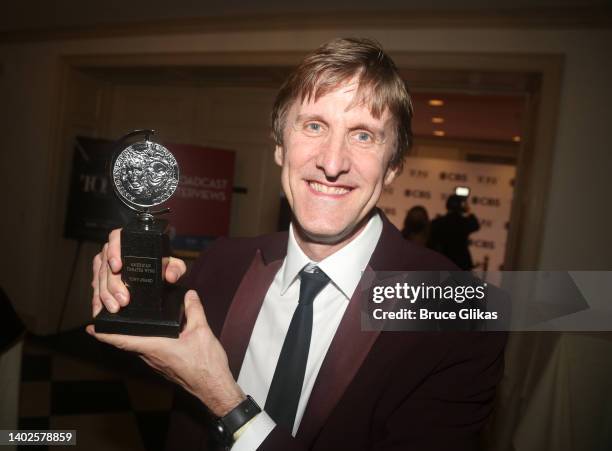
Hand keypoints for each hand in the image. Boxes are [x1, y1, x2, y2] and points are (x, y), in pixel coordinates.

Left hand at [87, 290, 244, 415]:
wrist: (213, 387)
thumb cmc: (205, 365)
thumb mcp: (201, 331)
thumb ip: (194, 310)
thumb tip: (189, 295)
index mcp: (155, 346)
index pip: (121, 340)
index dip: (104, 334)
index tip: (91, 327)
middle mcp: (151, 356)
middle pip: (127, 341)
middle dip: (117, 329)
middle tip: (111, 314)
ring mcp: (156, 362)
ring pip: (138, 346)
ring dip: (132, 334)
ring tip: (130, 319)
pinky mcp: (164, 364)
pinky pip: (149, 349)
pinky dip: (146, 339)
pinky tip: (155, 332)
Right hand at [91, 228, 186, 315]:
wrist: (156, 272)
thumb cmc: (162, 263)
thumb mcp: (172, 264)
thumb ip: (175, 268)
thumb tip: (170, 276)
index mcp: (128, 240)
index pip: (116, 239)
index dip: (114, 252)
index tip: (118, 267)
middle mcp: (113, 250)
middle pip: (107, 265)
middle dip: (113, 284)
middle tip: (123, 299)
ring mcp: (104, 264)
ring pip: (100, 278)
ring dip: (106, 295)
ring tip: (115, 307)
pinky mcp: (100, 277)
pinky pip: (96, 288)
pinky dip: (98, 300)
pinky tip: (100, 309)